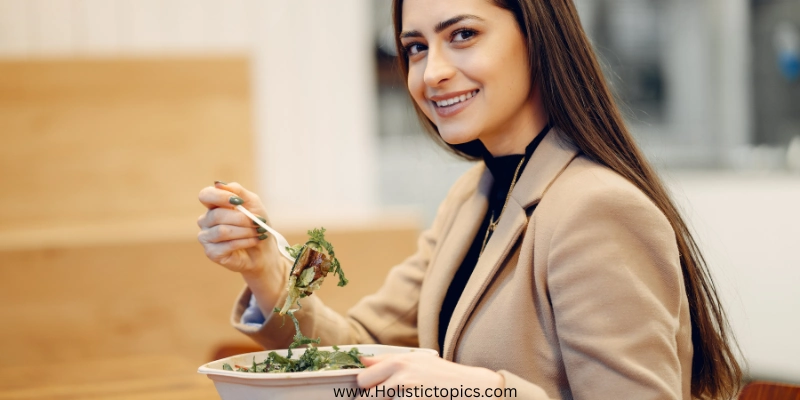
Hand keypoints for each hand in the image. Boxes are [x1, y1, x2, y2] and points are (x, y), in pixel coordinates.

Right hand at [197, 181, 281, 274]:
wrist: (265, 249)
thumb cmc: (257, 224)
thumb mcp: (252, 203)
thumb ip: (237, 191)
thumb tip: (218, 184)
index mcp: (214, 206)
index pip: (205, 195)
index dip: (220, 197)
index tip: (239, 202)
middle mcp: (206, 220)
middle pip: (217, 215)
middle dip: (242, 219)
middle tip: (258, 222)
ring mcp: (206, 237)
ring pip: (222, 231)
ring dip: (245, 231)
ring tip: (257, 232)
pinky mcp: (212, 253)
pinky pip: (227, 245)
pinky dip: (244, 242)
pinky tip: (254, 241)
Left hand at [356, 352, 503, 398]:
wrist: (470, 387)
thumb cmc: (443, 375)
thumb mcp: (417, 360)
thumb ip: (387, 361)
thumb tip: (362, 361)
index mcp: (398, 363)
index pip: (362, 379)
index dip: (365, 387)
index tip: (371, 391)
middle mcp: (400, 377)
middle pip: (366, 396)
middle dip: (372, 398)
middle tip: (391, 396)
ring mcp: (407, 394)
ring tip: (403, 397)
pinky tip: (416, 399)